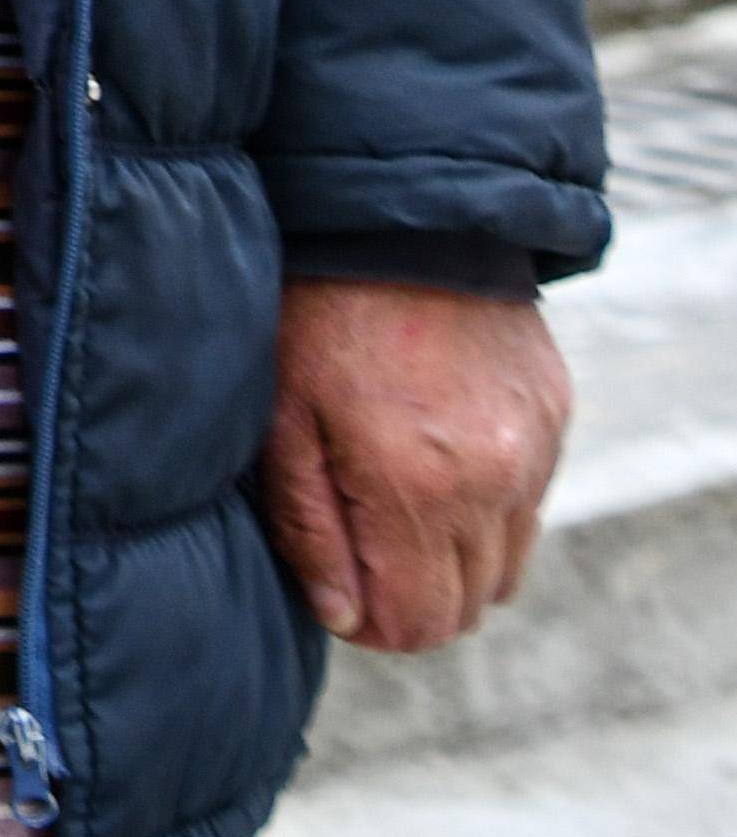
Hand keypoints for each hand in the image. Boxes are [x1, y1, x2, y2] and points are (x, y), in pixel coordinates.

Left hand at [258, 279, 570, 654]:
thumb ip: (309, 526)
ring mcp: (535, 449)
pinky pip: (529, 502)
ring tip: (395, 501)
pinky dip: (488, 503)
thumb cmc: (317, 308)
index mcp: (418, 486)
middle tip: (360, 548)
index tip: (337, 590)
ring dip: (454, 557)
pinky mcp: (555, 414)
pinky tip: (436, 450)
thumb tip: (342, 615)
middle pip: (467, 606)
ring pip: (506, 565)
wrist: (394, 211)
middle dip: (412, 596)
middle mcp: (494, 481)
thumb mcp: (281, 412)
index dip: (372, 625)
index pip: (418, 625)